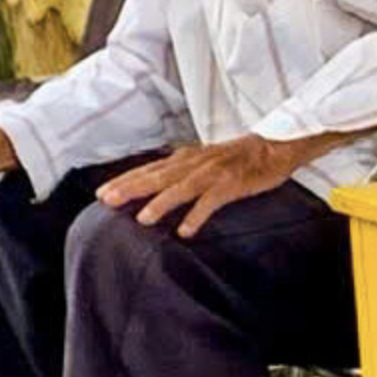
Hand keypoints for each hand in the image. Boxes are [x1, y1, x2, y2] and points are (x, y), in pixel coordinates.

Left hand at [96, 135, 327, 236]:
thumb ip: (181, 170)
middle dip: (131, 188)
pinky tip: (185, 230)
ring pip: (181, 188)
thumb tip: (156, 184)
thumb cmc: (239, 157)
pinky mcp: (232, 184)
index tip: (101, 193)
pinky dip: (197, 215)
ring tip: (143, 218)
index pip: (149, 169)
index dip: (125, 180)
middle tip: (107, 201)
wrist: (274, 146)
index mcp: (186, 158)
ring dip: (161, 203)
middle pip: (157, 176)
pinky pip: (211, 202)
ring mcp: (213, 173)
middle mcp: (194, 163)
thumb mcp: (203, 160)